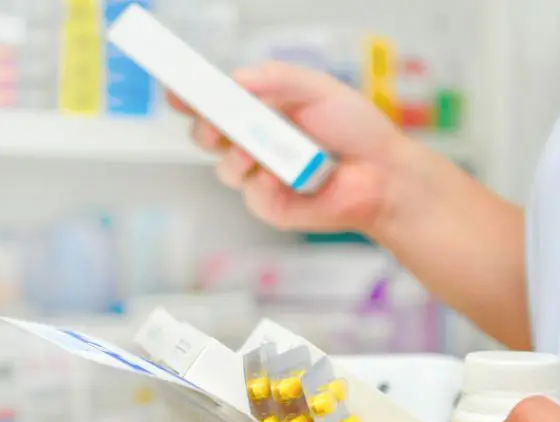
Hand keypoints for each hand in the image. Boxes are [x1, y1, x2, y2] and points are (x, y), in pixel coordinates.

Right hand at [168, 61, 409, 235]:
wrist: (383, 172)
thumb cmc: (354, 129)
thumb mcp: (316, 88)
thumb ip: (275, 79)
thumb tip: (235, 80)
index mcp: (259, 112)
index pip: (214, 104)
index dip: (191, 98)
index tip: (176, 91)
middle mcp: (253, 144)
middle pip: (206, 136)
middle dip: (204, 128)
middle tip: (215, 123)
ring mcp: (258, 176)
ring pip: (225, 167)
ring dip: (238, 155)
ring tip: (261, 150)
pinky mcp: (269, 205)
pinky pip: (252, 193)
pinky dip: (265, 182)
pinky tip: (283, 178)